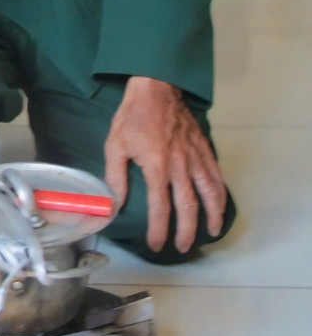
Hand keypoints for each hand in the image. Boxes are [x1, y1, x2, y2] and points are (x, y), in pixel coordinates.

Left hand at [104, 77, 227, 253]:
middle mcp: (180, 166)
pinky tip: (219, 204)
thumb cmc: (132, 117)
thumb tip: (115, 203)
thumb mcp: (115, 145)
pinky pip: (217, 176)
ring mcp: (196, 158)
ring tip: (211, 233)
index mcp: (156, 167)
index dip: (159, 230)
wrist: (157, 88)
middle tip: (184, 247)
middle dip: (186, 231)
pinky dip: (221, 193)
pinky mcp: (205, 150)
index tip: (157, 245)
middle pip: (188, 207)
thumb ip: (116, 176)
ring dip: (211, 216)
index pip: (160, 207)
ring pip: (209, 194)